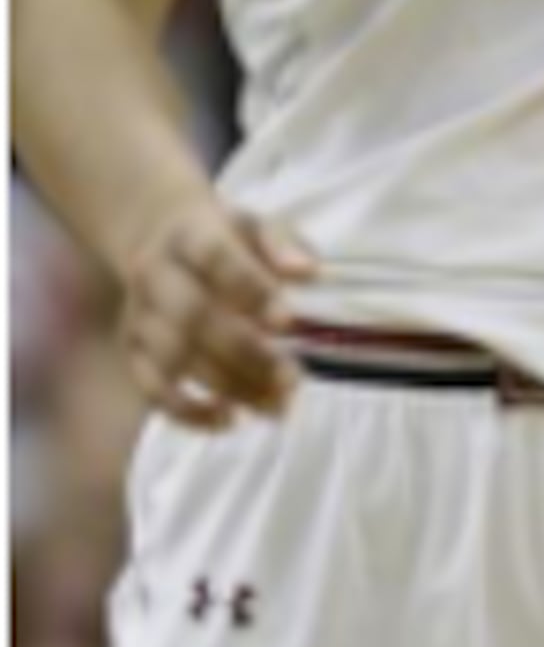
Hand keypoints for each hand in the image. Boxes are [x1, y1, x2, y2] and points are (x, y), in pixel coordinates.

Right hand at [120, 197, 311, 429]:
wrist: (158, 237)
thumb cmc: (225, 237)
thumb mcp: (256, 226)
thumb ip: (282, 245)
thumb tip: (308, 272)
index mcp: (190, 235)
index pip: (214, 258)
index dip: (248, 289)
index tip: (288, 321)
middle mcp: (154, 275)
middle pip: (191, 316)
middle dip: (244, 352)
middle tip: (292, 381)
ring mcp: (138, 314)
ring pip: (172, 357)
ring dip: (226, 386)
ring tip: (276, 407)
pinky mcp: (131, 348)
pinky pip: (150, 387)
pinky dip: (187, 411)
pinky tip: (230, 420)